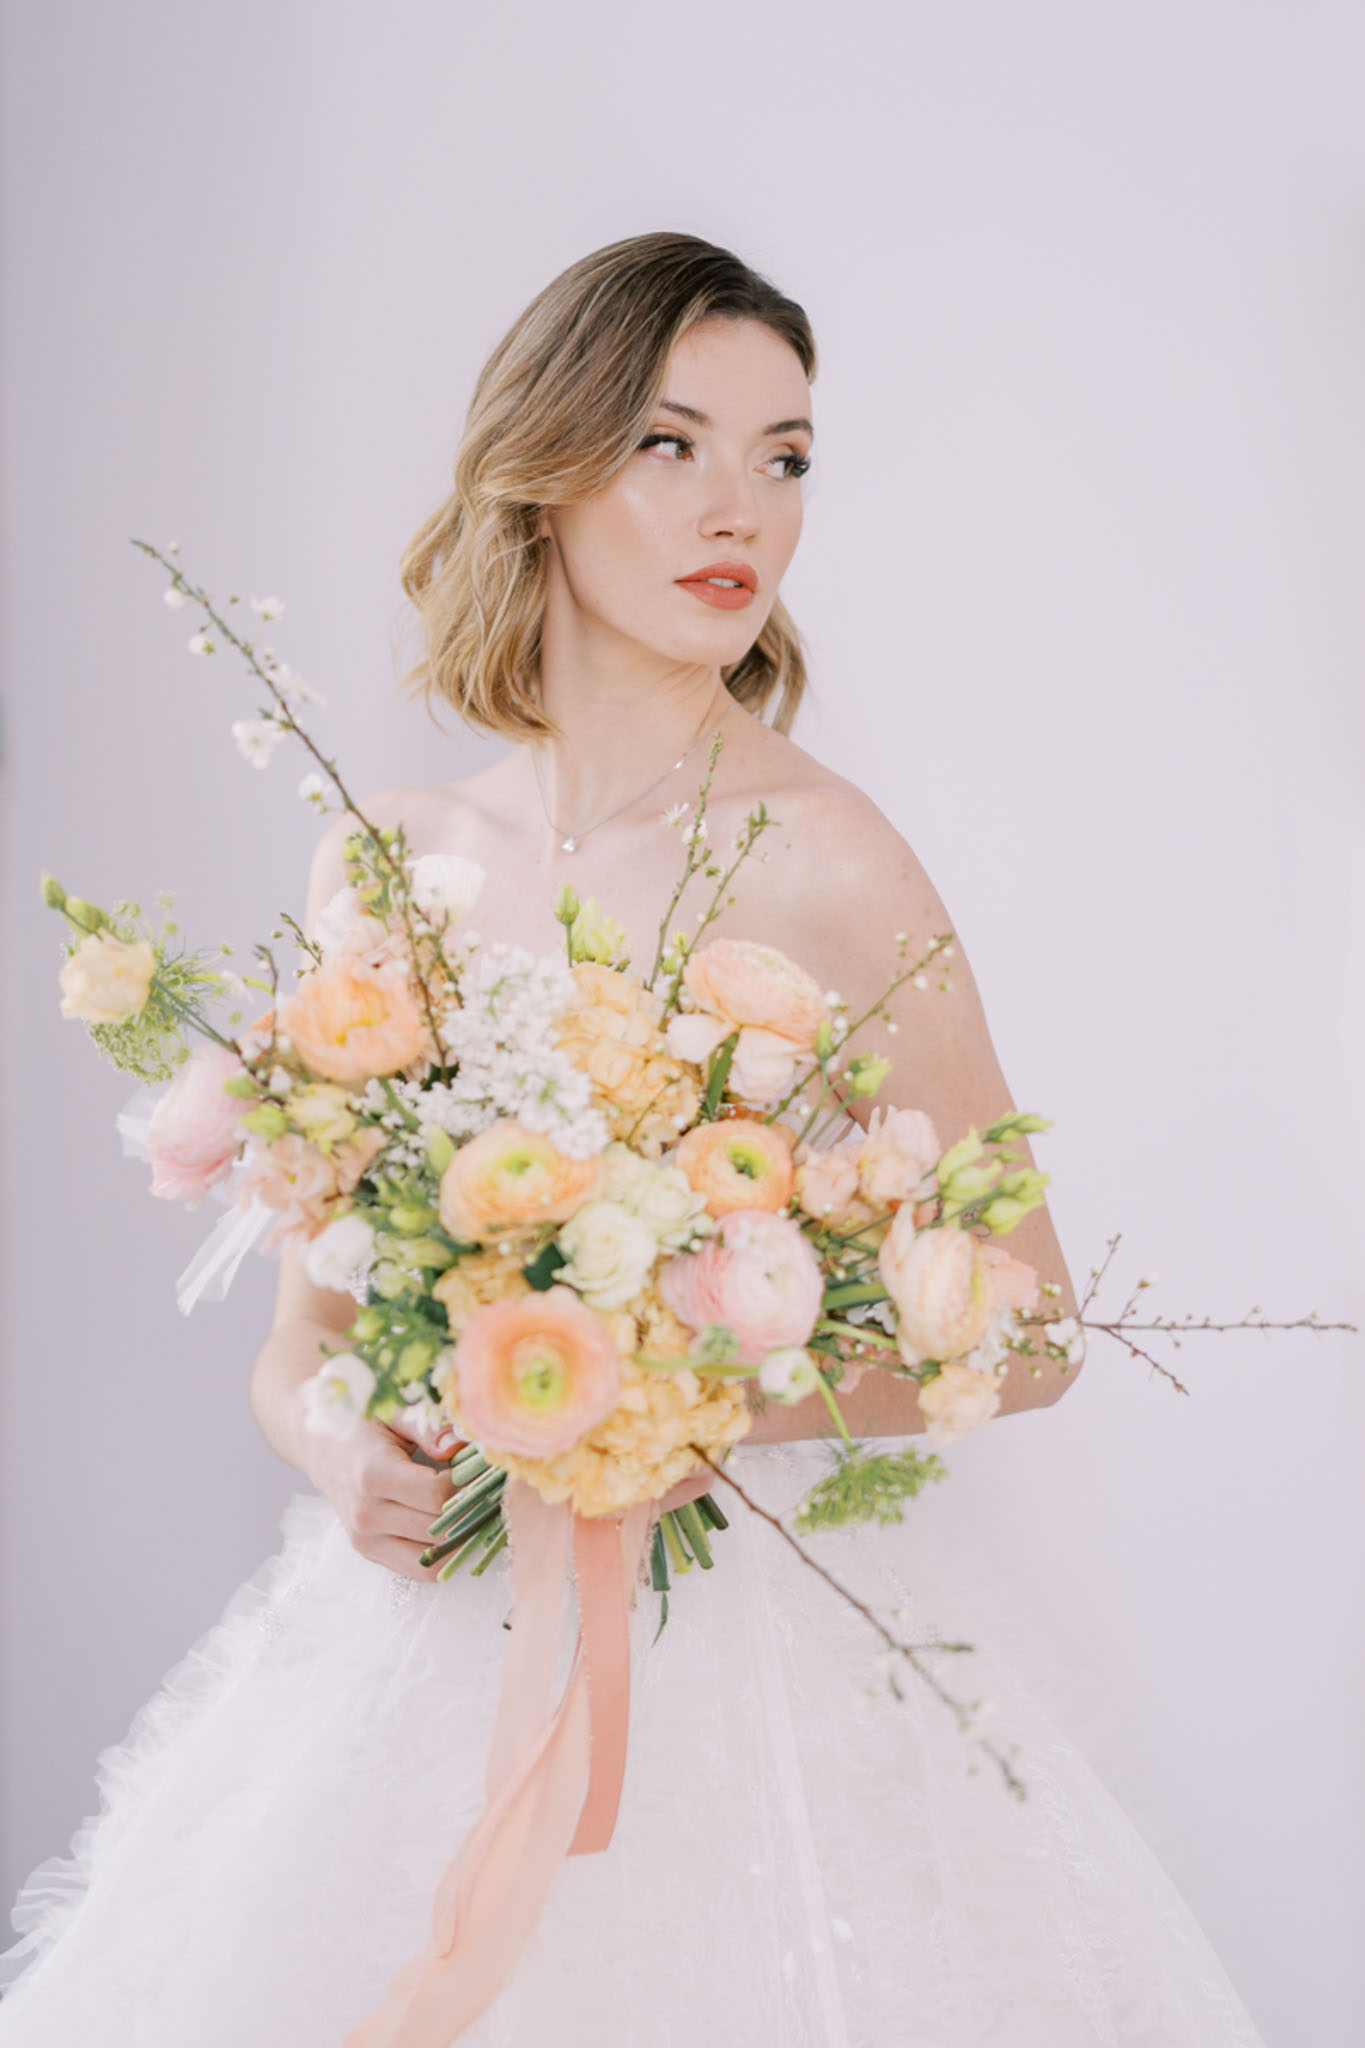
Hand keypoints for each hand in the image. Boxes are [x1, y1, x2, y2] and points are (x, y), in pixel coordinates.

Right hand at [301, 1410, 464, 1582]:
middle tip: (486, 1491)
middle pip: (438, 1529)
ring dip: (460, 1537)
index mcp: (373, 1474)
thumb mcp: (394, 1415)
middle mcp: (366, 1513)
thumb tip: (460, 1446)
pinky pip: (419, 1570)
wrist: (323, 1449)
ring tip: (472, 1511)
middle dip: (470, 1511)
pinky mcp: (369, 1552)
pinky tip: (453, 1529)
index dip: (465, 1485)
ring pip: (433, 1557)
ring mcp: (365, 1539)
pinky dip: (443, 1555)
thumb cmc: (364, 1427)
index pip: (436, 1496)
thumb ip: (427, 1429)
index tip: (476, 1470)